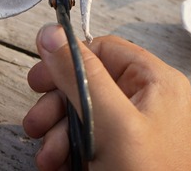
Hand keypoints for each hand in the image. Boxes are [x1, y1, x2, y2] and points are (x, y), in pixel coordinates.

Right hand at [23, 25, 190, 169]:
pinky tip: (58, 167)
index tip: (39, 78)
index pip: (103, 50)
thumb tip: (52, 33)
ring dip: (57, 133)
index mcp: (155, 81)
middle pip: (87, 82)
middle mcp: (147, 100)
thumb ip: (81, 74)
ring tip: (47, 157)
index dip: (67, 60)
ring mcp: (135, 130)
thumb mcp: (111, 122)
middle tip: (35, 123)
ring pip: (82, 113)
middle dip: (57, 105)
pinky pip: (87, 140)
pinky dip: (67, 151)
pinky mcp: (123, 154)